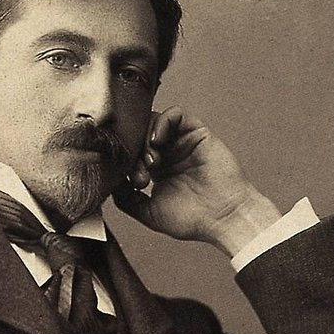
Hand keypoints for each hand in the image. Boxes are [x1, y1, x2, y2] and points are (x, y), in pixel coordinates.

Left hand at [114, 107, 281, 256]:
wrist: (223, 218)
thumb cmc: (193, 219)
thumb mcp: (149, 212)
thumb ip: (127, 198)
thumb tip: (110, 182)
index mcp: (157, 170)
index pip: (131, 154)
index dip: (126, 165)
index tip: (134, 184)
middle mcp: (168, 153)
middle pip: (139, 137)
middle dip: (135, 154)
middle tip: (142, 176)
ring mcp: (182, 142)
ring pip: (153, 123)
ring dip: (146, 139)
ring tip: (152, 162)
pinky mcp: (197, 132)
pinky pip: (176, 114)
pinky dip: (162, 122)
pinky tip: (158, 141)